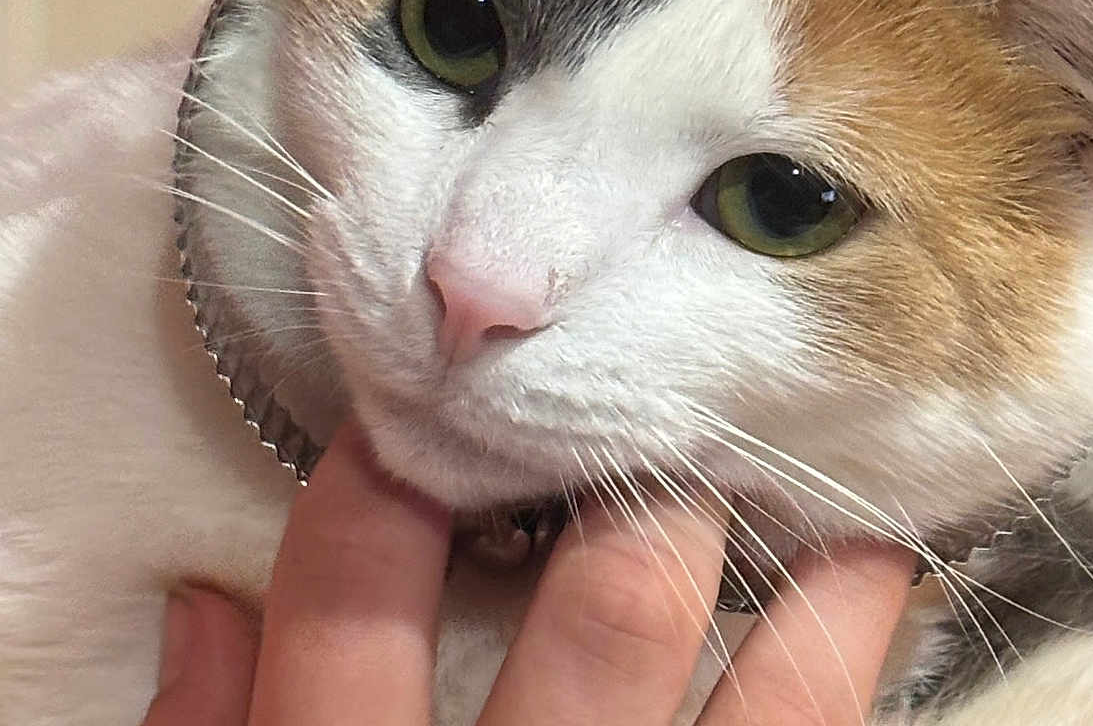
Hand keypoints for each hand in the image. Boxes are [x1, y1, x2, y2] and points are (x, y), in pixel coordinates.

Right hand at [142, 423, 913, 724]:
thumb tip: (209, 600)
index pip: (362, 590)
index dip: (395, 468)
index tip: (431, 406)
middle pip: (616, 607)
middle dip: (651, 486)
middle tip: (672, 409)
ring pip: (785, 696)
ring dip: (830, 572)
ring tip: (846, 478)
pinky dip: (852, 669)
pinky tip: (872, 600)